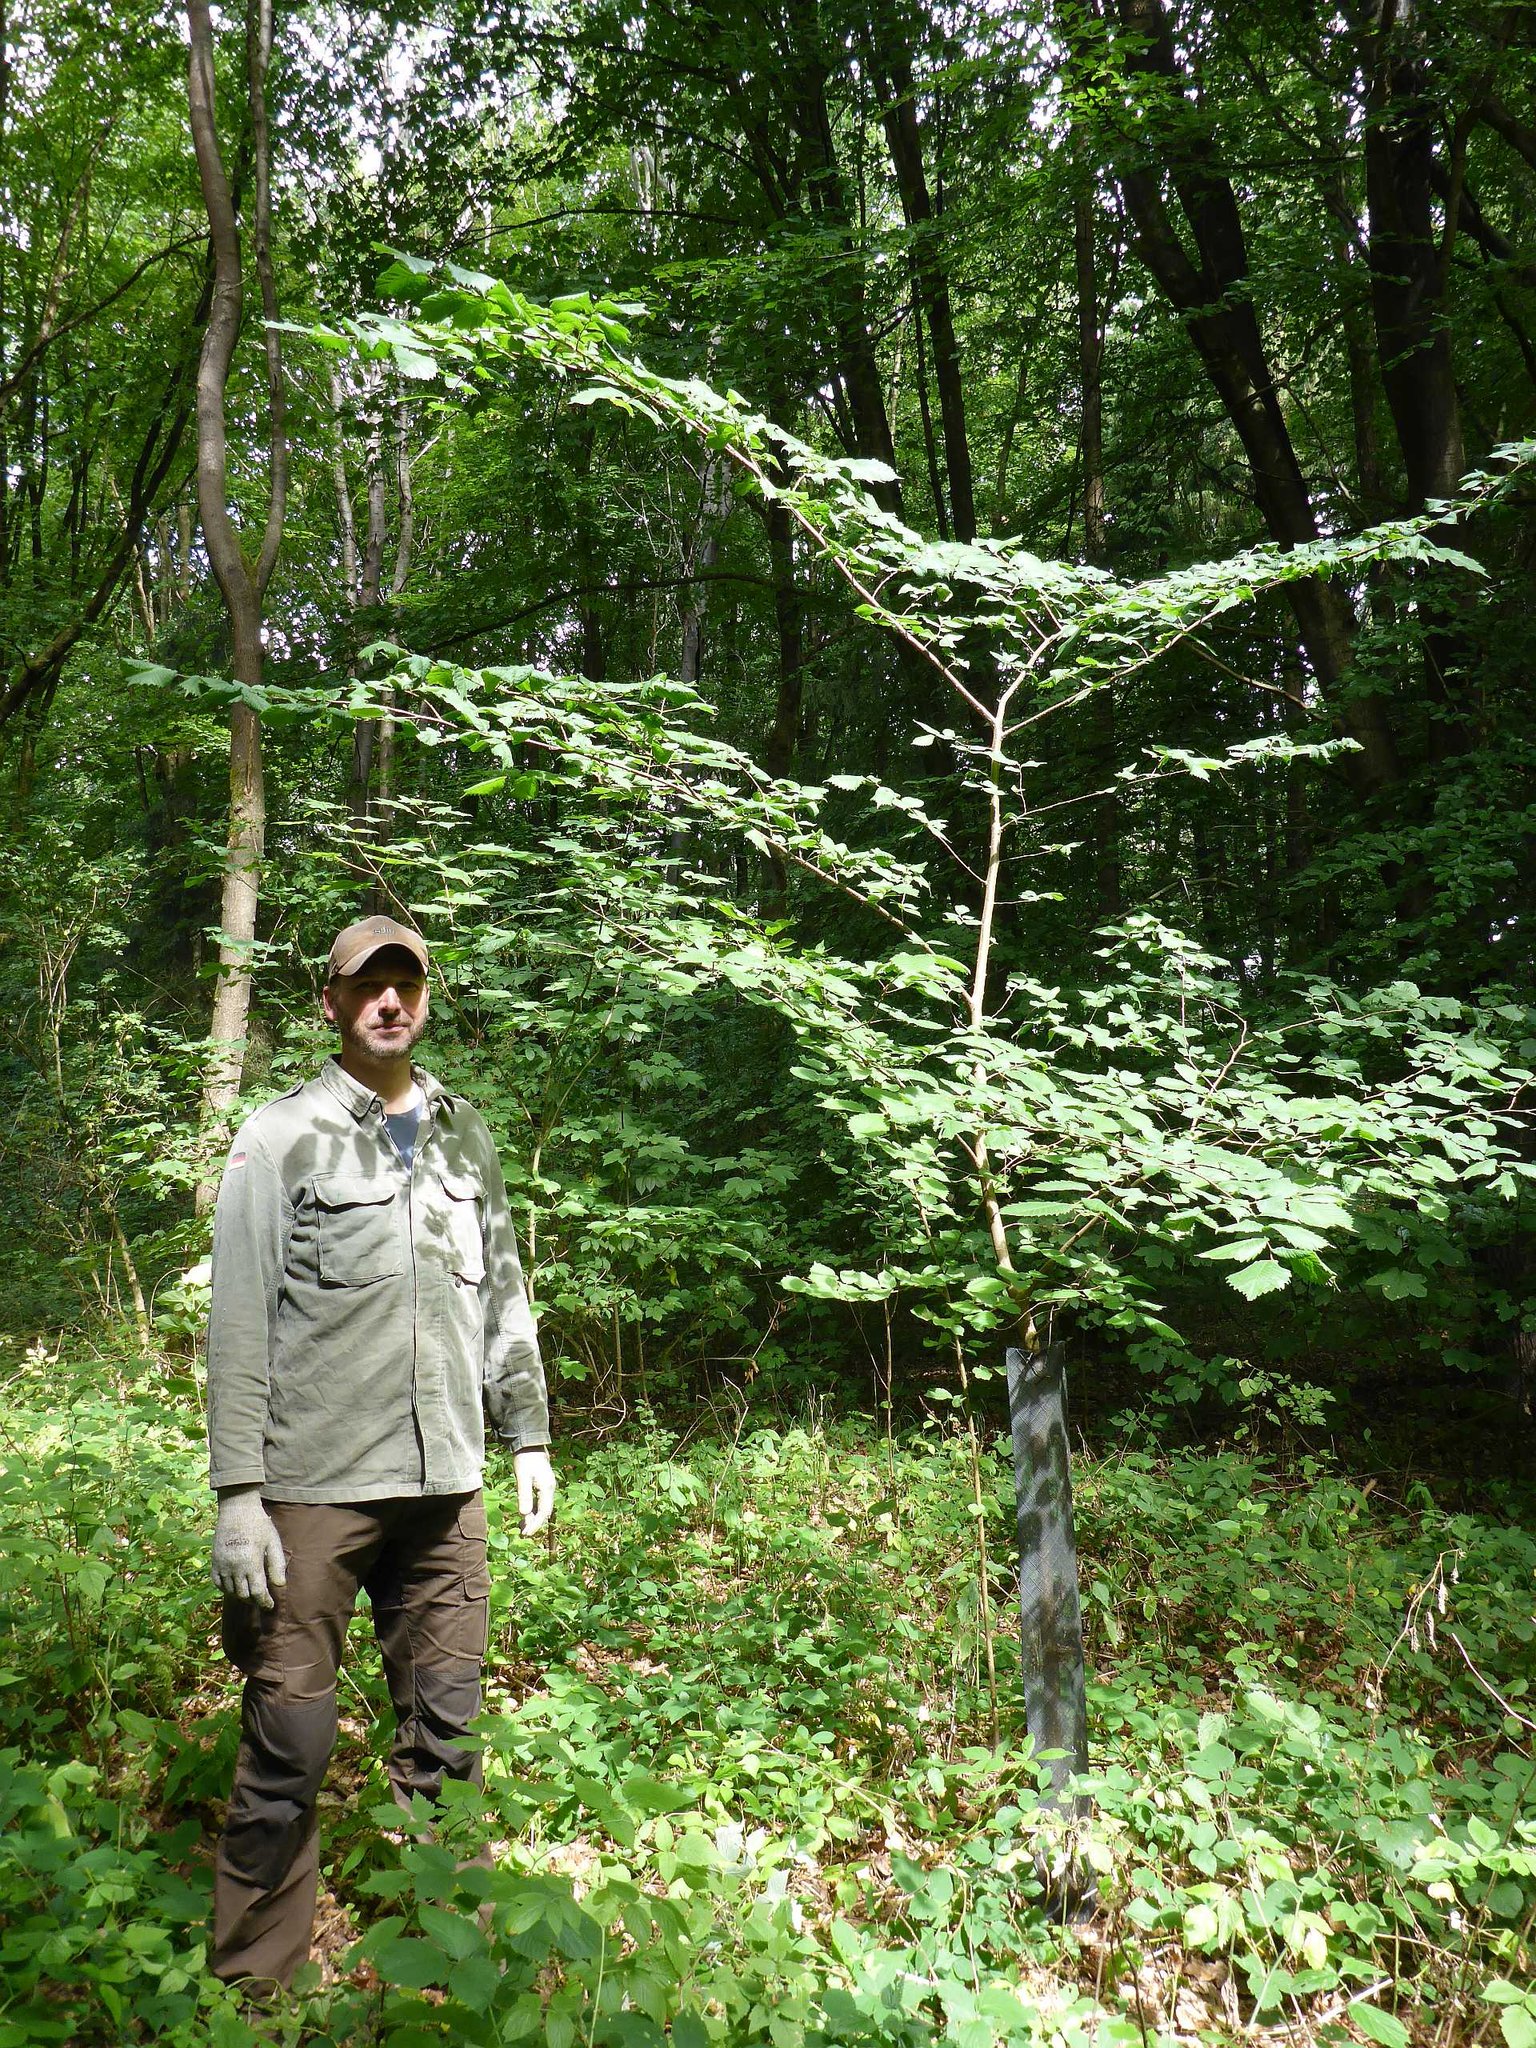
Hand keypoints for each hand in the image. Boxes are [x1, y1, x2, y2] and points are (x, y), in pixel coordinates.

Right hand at [212, 1486, 286, 1607]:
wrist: (236, 1509)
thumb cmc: (259, 1524)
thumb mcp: (272, 1542)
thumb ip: (277, 1564)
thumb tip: (280, 1585)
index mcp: (250, 1563)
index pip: (257, 1592)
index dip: (264, 1602)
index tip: (270, 1606)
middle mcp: (234, 1567)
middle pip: (243, 1595)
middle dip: (253, 1600)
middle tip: (261, 1599)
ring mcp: (222, 1565)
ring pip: (230, 1591)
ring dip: (241, 1596)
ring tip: (250, 1594)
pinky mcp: (214, 1561)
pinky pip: (217, 1583)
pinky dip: (226, 1588)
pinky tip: (234, 1586)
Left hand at [514, 1447, 555, 1536]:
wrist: (529, 1444)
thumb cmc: (525, 1460)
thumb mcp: (522, 1477)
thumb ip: (524, 1495)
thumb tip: (523, 1514)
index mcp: (547, 1488)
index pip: (543, 1512)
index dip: (536, 1524)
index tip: (527, 1534)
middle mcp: (549, 1489)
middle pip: (544, 1511)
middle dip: (535, 1524)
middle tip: (524, 1534)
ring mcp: (546, 1487)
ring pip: (541, 1507)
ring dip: (533, 1518)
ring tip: (523, 1528)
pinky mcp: (542, 1485)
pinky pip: (539, 1502)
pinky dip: (532, 1510)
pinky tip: (525, 1515)